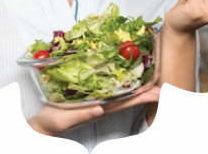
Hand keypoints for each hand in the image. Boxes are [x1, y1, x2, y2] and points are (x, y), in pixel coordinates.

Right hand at [29, 85, 161, 136]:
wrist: (45, 126)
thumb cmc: (53, 122)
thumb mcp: (65, 119)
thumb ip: (82, 114)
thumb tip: (101, 109)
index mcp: (98, 110)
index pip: (124, 103)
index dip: (140, 98)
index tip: (155, 92)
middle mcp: (101, 106)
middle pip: (127, 99)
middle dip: (144, 94)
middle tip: (161, 88)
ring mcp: (97, 103)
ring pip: (121, 96)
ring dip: (136, 90)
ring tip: (151, 84)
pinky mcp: (90, 99)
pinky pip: (109, 92)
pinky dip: (121, 87)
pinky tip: (125, 81)